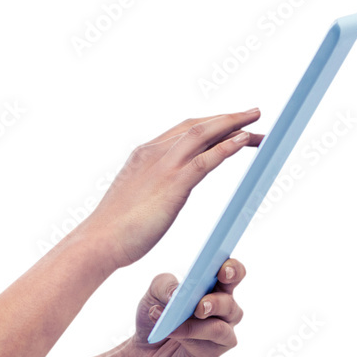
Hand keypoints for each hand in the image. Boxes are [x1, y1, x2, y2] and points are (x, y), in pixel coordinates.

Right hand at [89, 110, 263, 269]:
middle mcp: (154, 153)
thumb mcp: (136, 195)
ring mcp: (163, 166)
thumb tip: (166, 190)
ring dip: (233, 124)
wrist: (100, 241)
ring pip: (203, 134)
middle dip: (227, 119)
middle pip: (198, 126)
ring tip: (256, 120)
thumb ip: (153, 184)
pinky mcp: (173, 184)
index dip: (211, 124)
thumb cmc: (116, 227)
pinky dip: (227, 147)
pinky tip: (245, 141)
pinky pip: (206, 159)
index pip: (184, 130)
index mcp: (144, 154)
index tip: (231, 125)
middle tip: (254, 116)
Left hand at [128, 258, 246, 356]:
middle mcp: (222, 309)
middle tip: (201, 300)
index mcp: (212, 287)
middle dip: (219, 298)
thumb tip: (178, 293)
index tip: (223, 267)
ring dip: (206, 312)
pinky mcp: (214, 351)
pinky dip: (189, 331)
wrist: (143, 351)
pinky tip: (171, 329)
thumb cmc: (156, 315)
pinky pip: (210, 338)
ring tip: (189, 311)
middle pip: (231, 300)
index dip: (232, 269)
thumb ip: (166, 285)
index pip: (231, 274)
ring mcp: (221, 331)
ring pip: (224, 320)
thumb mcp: (154, 293)